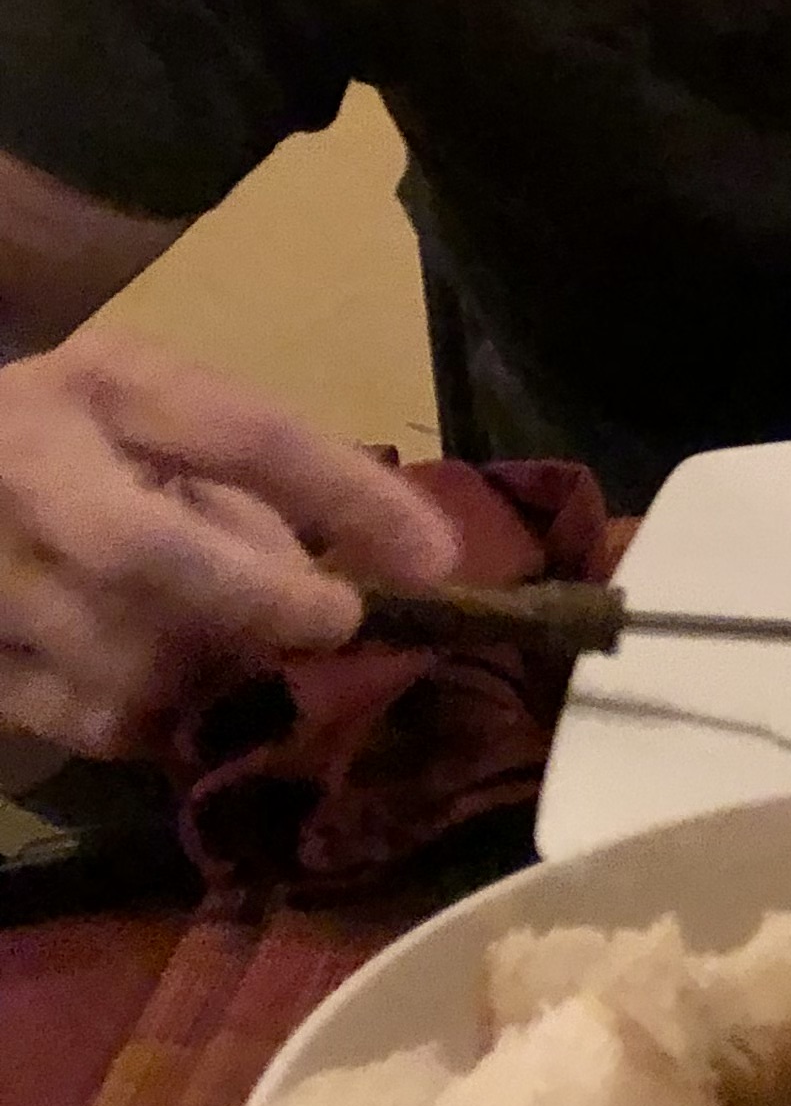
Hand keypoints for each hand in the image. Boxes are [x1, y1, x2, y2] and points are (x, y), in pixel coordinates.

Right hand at [0, 327, 461, 757]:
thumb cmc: (88, 443)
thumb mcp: (167, 420)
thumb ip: (262, 483)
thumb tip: (399, 564)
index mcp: (105, 386)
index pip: (243, 434)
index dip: (349, 498)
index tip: (434, 558)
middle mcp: (28, 468)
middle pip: (146, 553)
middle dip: (258, 600)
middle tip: (333, 622)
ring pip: (124, 657)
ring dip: (207, 669)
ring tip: (224, 647)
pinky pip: (87, 719)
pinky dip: (148, 717)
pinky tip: (156, 685)